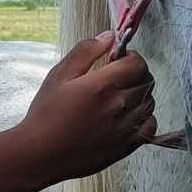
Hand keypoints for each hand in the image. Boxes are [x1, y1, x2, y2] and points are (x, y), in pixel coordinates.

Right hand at [20, 33, 156, 183]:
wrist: (41, 154)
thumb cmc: (46, 114)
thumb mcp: (59, 75)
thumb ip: (85, 52)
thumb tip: (109, 36)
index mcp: (103, 86)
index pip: (138, 64)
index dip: (131, 58)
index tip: (118, 61)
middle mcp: (119, 106)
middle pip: (146, 81)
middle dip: (136, 73)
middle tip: (118, 76)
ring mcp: (125, 128)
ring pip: (149, 102)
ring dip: (140, 94)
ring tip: (120, 96)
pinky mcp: (126, 146)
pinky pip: (150, 126)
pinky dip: (145, 117)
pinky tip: (128, 116)